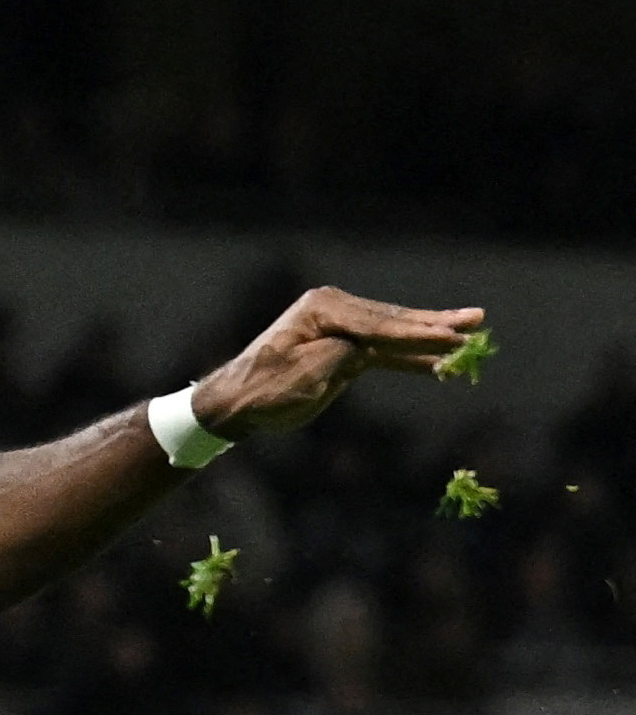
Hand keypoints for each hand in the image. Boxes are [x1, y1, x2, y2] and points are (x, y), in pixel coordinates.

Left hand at [192, 287, 482, 439]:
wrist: (236, 404)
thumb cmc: (263, 391)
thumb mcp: (301, 375)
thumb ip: (340, 356)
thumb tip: (369, 347)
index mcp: (321, 309)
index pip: (378, 324)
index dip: (417, 333)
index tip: (452, 337)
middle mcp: (334, 309)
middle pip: (393, 320)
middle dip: (436, 325)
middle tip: (477, 320)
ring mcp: (341, 326)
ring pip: (394, 333)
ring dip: (431, 337)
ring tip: (472, 331)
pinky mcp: (345, 347)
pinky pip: (385, 352)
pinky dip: (412, 357)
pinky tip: (442, 361)